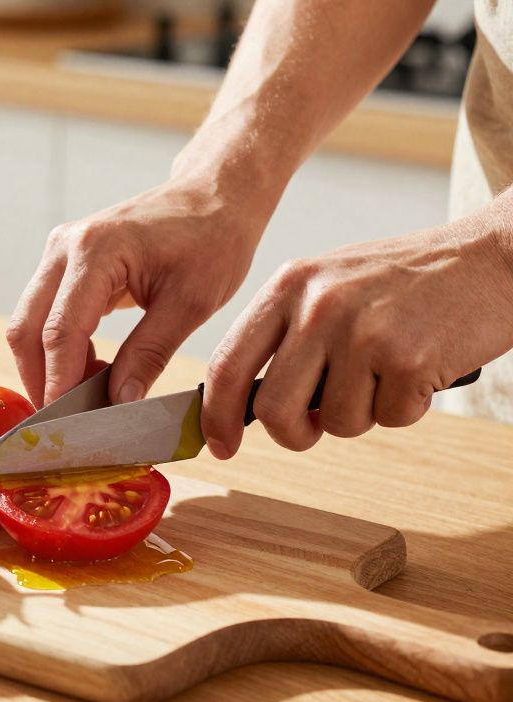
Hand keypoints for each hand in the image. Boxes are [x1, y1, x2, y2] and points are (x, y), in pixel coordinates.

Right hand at [7, 179, 270, 406]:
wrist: (215, 195)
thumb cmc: (212, 238)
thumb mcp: (191, 303)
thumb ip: (149, 354)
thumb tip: (118, 403)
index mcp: (96, 250)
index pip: (60, 331)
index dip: (59, 383)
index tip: (66, 427)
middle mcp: (65, 247)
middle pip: (27, 328)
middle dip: (41, 380)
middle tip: (69, 423)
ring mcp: (60, 252)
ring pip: (28, 323)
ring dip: (49, 366)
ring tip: (90, 397)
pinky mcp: (65, 262)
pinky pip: (45, 313)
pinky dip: (60, 349)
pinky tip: (93, 369)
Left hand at [203, 224, 512, 457]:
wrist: (491, 257)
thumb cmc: (407, 281)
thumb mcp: (330, 286)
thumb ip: (287, 336)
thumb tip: (245, 405)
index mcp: (289, 285)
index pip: (228, 362)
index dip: (216, 415)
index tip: (220, 444)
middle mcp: (318, 307)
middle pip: (274, 410)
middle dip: (295, 433)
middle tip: (316, 425)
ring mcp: (363, 333)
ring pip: (335, 422)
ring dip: (363, 413)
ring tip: (387, 371)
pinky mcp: (408, 360)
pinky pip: (390, 419)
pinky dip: (406, 408)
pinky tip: (421, 367)